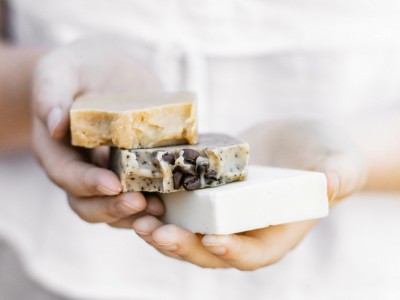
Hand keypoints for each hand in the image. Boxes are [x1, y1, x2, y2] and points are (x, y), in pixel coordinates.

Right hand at [32, 38, 163, 227]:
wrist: (106, 72)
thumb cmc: (81, 68)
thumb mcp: (62, 69)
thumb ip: (52, 91)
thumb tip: (55, 124)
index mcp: (56, 149)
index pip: (66, 175)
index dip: (88, 184)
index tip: (113, 185)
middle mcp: (80, 168)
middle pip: (87, 202)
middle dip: (113, 208)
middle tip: (141, 203)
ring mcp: (106, 173)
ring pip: (113, 207)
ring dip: (135, 214)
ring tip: (160, 209)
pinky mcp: (132, 171)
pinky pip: (139, 194)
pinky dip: (153, 202)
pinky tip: (173, 199)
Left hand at [131, 118, 367, 268]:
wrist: (299, 140)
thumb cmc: (326, 153)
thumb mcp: (340, 161)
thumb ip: (339, 174)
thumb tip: (330, 185)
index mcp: (278, 232)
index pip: (256, 253)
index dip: (235, 251)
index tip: (213, 240)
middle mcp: (246, 229)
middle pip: (212, 250)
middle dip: (183, 247)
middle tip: (155, 233)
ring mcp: (224, 214)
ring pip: (189, 233)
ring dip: (162, 231)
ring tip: (137, 220)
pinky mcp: (209, 194)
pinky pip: (181, 208)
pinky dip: (160, 206)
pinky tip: (138, 195)